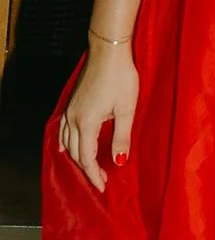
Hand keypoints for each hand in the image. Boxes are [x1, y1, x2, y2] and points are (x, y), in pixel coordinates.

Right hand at [59, 43, 139, 192]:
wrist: (108, 52)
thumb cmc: (121, 79)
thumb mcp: (126, 111)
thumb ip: (121, 138)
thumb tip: (119, 162)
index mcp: (86, 123)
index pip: (86, 157)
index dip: (94, 174)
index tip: (102, 187)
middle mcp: (73, 118)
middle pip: (76, 153)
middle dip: (87, 169)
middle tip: (101, 181)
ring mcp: (70, 110)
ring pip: (67, 142)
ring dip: (77, 157)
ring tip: (90, 168)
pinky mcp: (72, 103)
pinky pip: (62, 129)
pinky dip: (65, 142)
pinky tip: (65, 147)